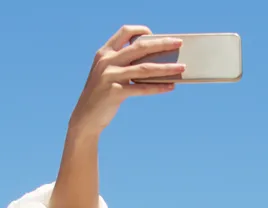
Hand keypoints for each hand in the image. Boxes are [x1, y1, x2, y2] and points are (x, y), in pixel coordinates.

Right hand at [69, 26, 183, 135]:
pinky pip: (142, 88)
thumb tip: (154, 60)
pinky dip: (158, 87)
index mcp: (105, 53)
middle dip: (162, 44)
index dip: (140, 30)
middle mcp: (107, 61)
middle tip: (178, 43)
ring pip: (145, 68)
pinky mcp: (115, 92)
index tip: (154, 34)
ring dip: (166, 67)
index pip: (125, 32)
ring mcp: (110, 76)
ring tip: (182, 67)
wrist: (85, 117)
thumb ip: (123, 63)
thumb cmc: (102, 94)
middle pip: (140, 47)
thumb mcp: (107, 73)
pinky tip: (170, 86)